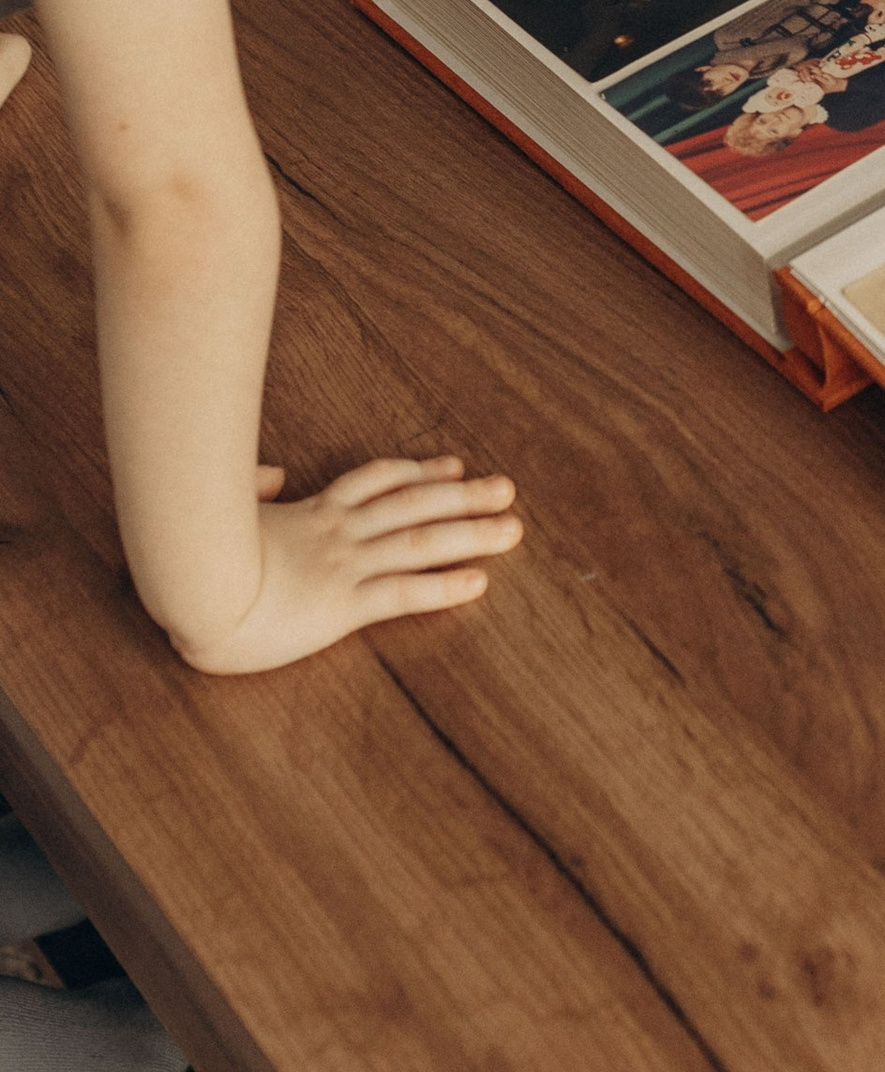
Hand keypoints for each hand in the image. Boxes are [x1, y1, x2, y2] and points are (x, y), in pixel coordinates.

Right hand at [171, 456, 522, 674]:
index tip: (452, 464)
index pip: (375, 483)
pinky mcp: (340, 606)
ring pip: (420, 542)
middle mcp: (336, 534)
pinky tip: (479, 582)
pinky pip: (402, 593)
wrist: (186, 590)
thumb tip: (275, 473)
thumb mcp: (226, 513)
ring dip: (471, 534)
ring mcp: (342, 567)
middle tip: (506, 487)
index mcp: (310, 513)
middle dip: (463, 496)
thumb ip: (254, 488)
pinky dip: (444, 587)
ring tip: (512, 528)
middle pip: (413, 505)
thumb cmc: (195, 558)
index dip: (417, 472)